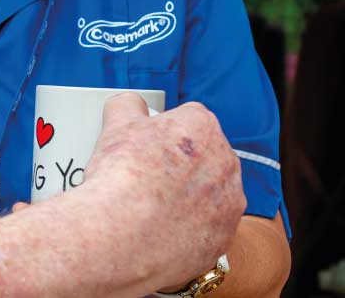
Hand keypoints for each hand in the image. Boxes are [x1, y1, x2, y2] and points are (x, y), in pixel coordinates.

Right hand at [77, 94, 243, 291]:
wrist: (122, 236)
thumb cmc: (122, 177)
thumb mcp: (116, 123)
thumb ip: (128, 105)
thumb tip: (130, 105)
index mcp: (203, 127)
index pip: (186, 120)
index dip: (162, 133)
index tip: (145, 147)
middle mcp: (226, 163)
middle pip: (201, 157)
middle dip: (178, 166)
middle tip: (145, 178)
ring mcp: (228, 204)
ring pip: (207, 195)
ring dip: (186, 199)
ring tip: (151, 208)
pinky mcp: (223, 239)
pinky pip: (205, 229)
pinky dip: (187, 230)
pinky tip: (160, 231)